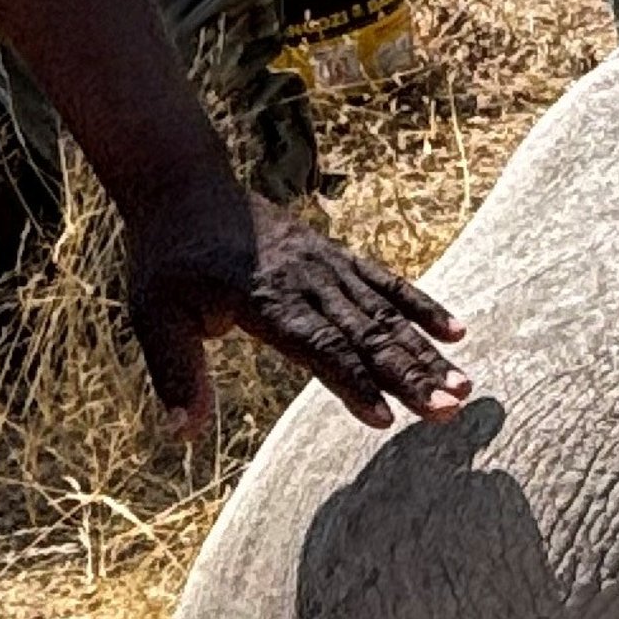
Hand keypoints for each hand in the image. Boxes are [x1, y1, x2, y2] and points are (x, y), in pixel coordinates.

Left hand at [121, 181, 470, 436]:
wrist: (185, 185)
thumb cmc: (166, 258)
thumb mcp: (153, 315)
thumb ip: (176, 373)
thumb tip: (183, 433)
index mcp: (262, 297)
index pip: (317, 345)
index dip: (352, 382)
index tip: (386, 419)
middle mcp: (304, 280)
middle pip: (365, 333)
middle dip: (410, 374)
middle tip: (450, 409)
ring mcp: (326, 265)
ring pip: (384, 313)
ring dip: (425, 352)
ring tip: (464, 387)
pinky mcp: (336, 256)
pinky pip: (387, 282)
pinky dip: (423, 306)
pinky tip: (457, 331)